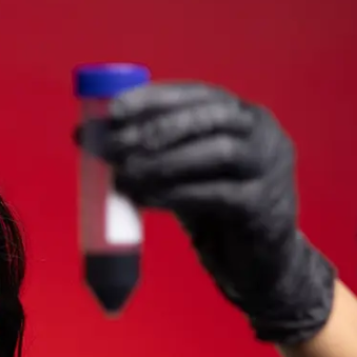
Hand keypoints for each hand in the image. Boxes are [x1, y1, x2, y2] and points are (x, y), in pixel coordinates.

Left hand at [92, 81, 335, 343]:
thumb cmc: (215, 209)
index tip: (115, 109)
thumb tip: (86, 134)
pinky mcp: (264, 206)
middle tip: (115, 145)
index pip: (198, 93)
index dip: (155, 98)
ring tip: (124, 175)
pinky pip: (217, 194)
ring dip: (164, 162)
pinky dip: (175, 194)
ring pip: (217, 151)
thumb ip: (149, 151)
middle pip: (210, 117)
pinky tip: (145, 199)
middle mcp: (263, 133)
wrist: (257, 262)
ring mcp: (270, 168)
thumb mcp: (185, 171)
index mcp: (242, 115)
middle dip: (157, 128)